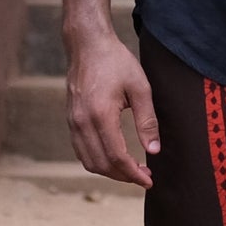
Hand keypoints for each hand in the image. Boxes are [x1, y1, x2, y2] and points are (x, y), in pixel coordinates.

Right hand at [64, 30, 159, 187]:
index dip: (134, 174)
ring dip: (109, 171)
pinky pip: (81, 150)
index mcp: (101, 115)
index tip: (149, 180)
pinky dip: (97, 161)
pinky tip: (113, 158)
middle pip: (102, 164)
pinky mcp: (71, 120)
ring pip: (89, 161)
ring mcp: (73, 122)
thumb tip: (154, 150)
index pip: (117, 157)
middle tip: (144, 176)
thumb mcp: (140, 88)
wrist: (88, 45)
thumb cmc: (116, 62)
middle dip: (123, 176)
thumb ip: (147, 121)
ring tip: (130, 169)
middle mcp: (82, 122)